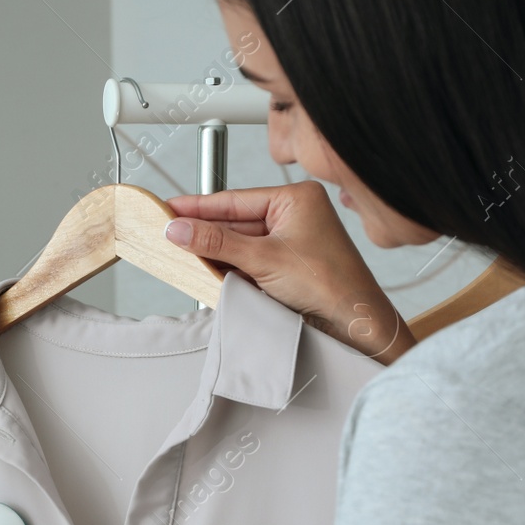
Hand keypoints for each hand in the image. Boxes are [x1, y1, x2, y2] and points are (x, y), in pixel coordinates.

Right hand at [165, 181, 410, 361]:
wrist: (356, 325)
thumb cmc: (330, 284)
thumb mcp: (263, 259)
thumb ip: (217, 242)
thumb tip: (179, 229)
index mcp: (297, 199)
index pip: (235, 199)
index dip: (198, 206)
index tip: (169, 207)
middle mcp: (295, 216)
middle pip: (236, 222)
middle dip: (204, 232)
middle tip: (168, 234)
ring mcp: (292, 243)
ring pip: (241, 244)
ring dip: (215, 253)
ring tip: (181, 254)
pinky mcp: (288, 268)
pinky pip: (250, 262)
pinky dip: (230, 269)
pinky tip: (207, 271)